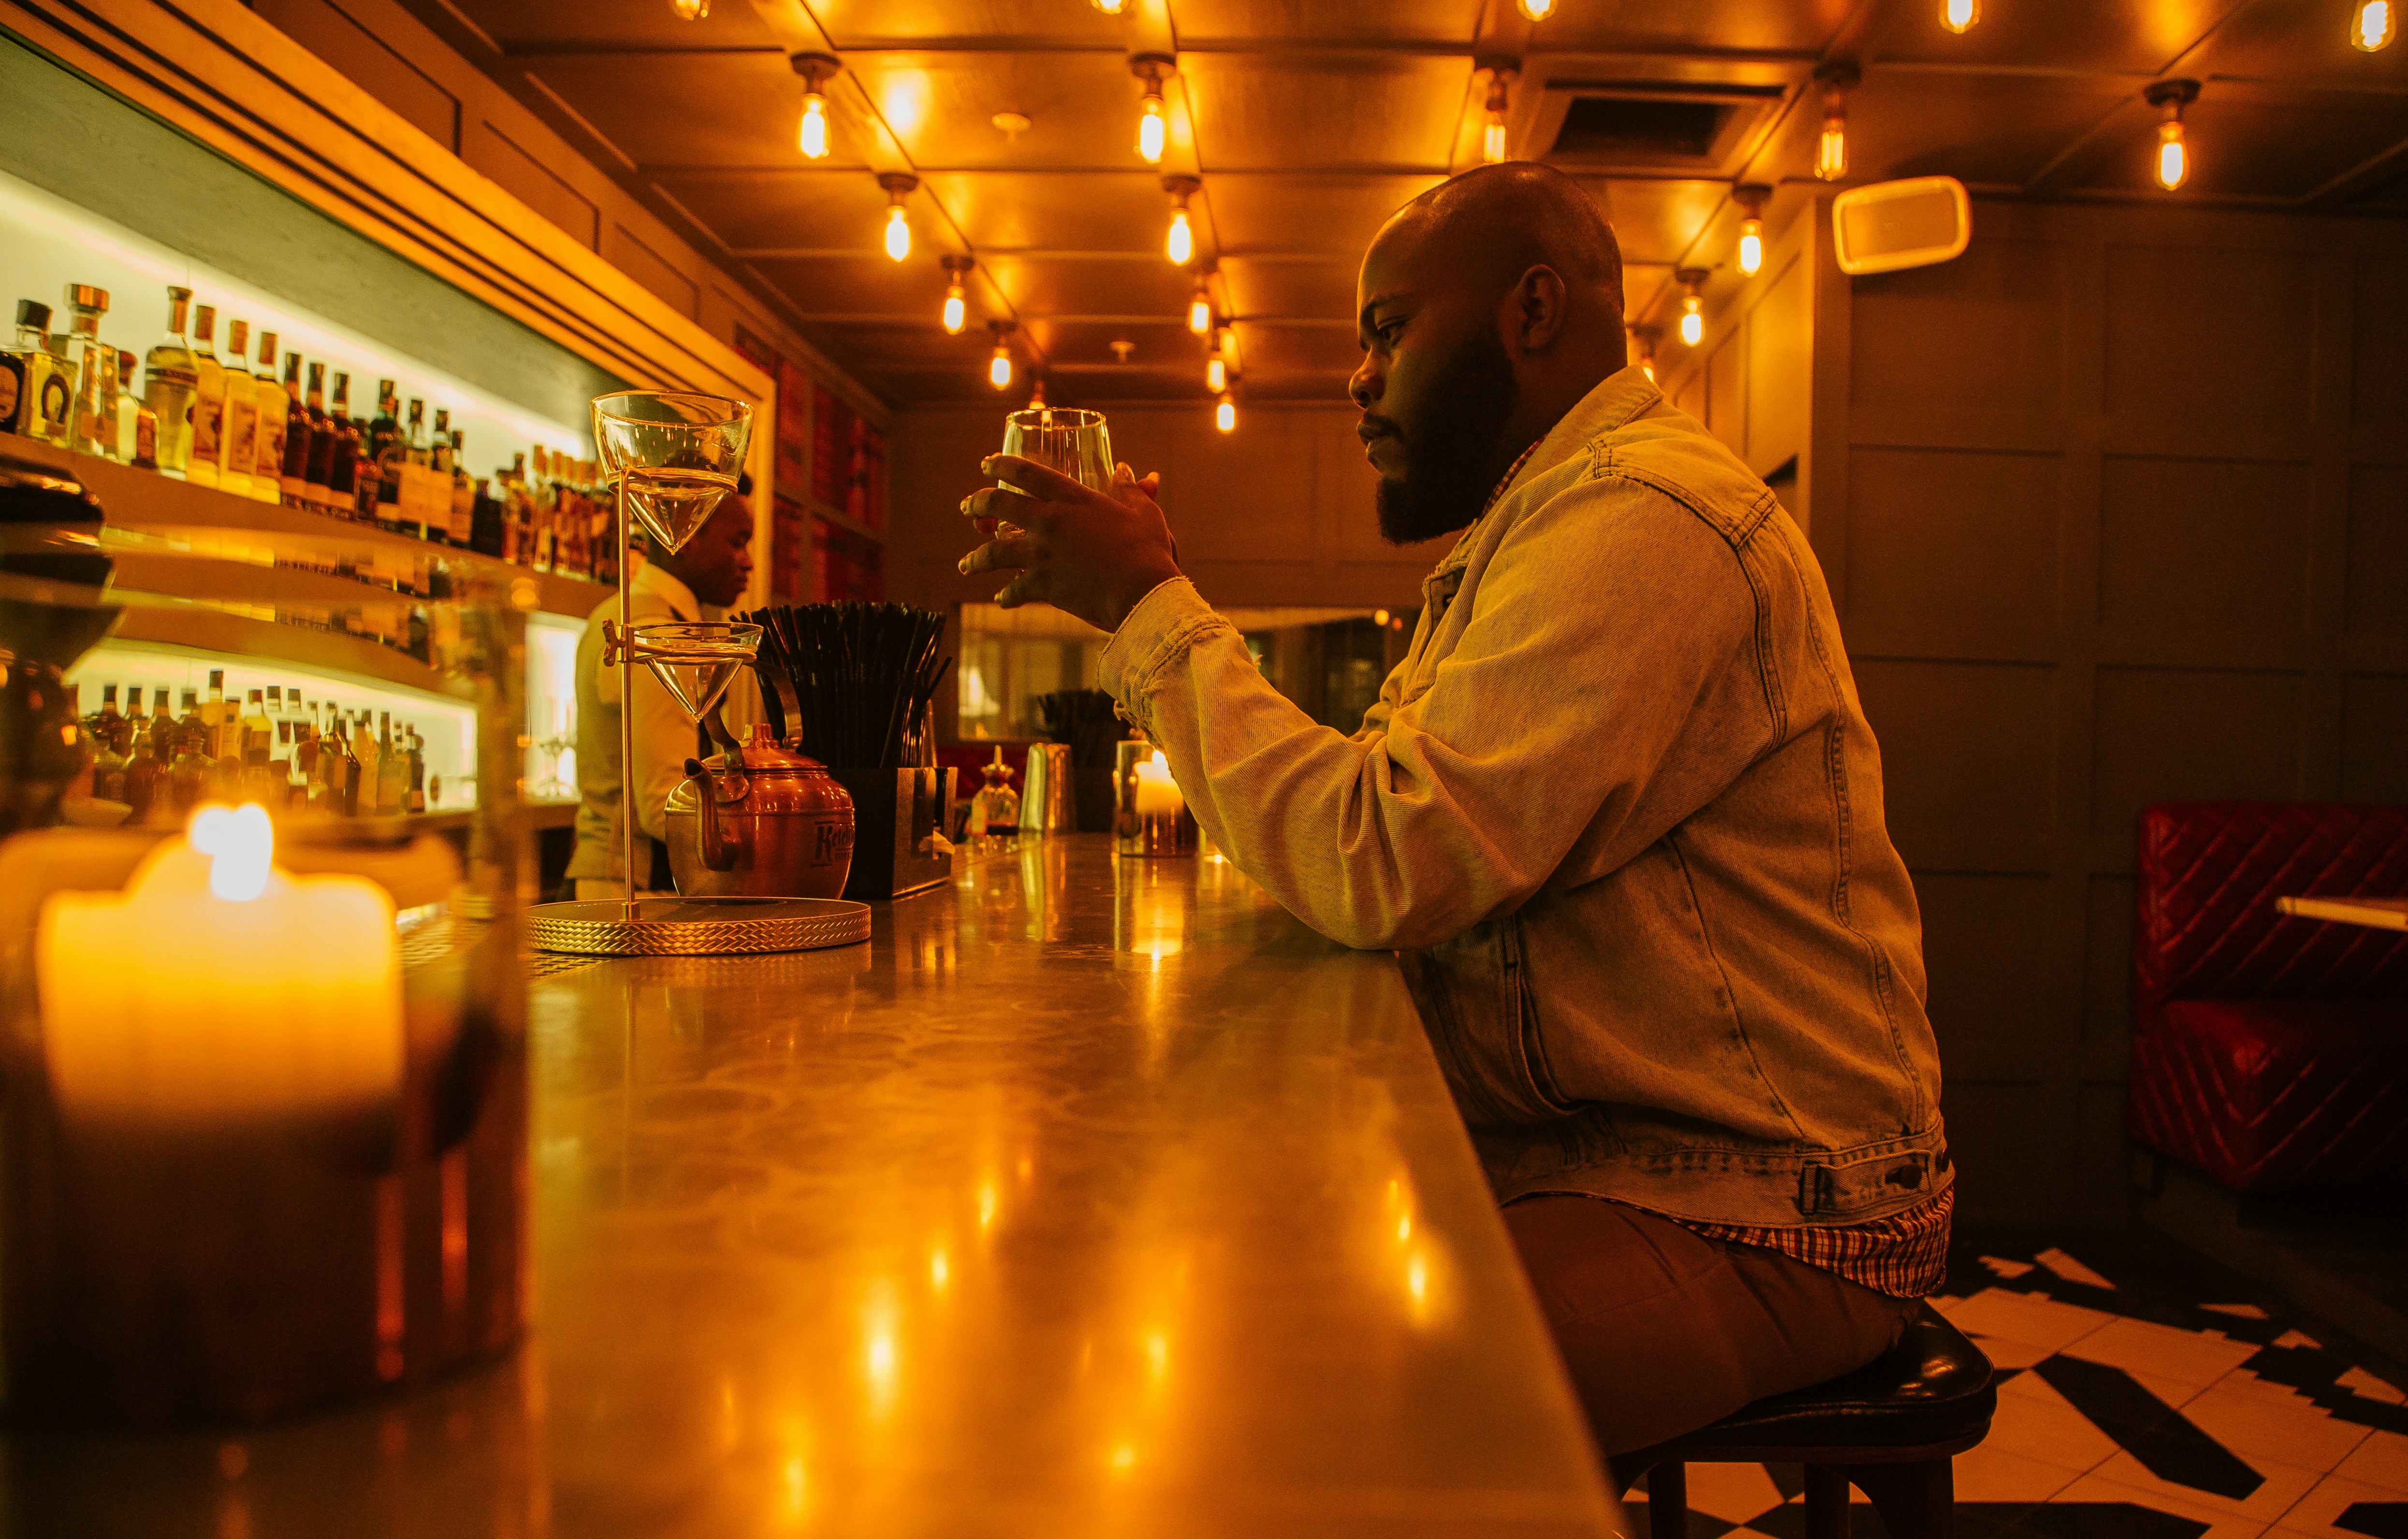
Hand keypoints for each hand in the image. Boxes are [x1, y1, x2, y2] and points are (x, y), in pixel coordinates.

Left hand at [959, 457, 1182, 632]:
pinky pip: (1014, 590)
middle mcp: (1049, 521)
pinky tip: (1001, 600)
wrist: (1143, 592)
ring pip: (994, 552)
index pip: (1026, 472)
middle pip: (999, 504)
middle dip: (977, 503)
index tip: (986, 464)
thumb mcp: (1142, 511)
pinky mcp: (1043, 586)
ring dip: (976, 559)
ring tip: (965, 565)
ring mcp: (1042, 555)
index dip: (1001, 465)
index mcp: (1071, 498)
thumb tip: (1126, 469)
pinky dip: (1006, 596)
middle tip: (966, 507)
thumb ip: (1129, 489)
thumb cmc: (1148, 549)